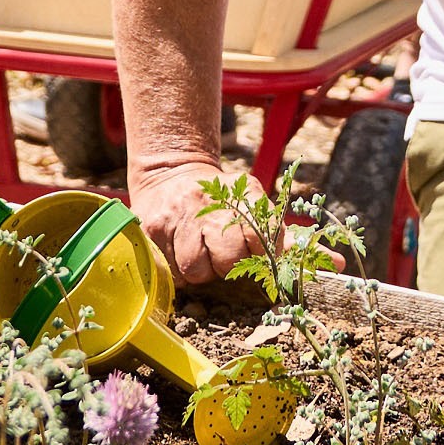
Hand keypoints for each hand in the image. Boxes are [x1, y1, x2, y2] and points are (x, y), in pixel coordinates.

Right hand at [132, 160, 259, 286]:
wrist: (169, 172)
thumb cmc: (216, 196)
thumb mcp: (245, 197)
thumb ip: (269, 224)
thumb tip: (291, 249)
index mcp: (238, 192)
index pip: (260, 234)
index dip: (260, 252)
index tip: (254, 254)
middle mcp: (206, 202)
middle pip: (228, 257)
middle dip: (228, 265)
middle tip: (222, 255)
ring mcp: (176, 216)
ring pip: (195, 270)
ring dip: (201, 270)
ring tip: (199, 252)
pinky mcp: (152, 230)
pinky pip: (171, 272)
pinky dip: (178, 271)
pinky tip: (179, 253)